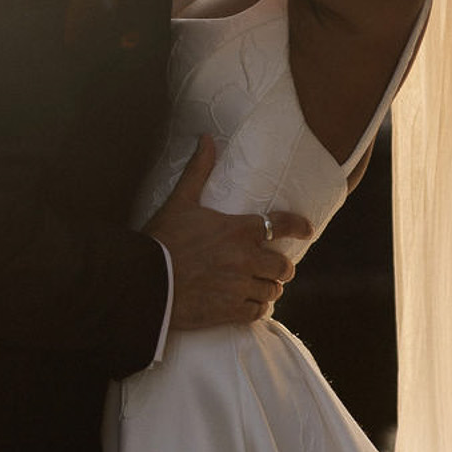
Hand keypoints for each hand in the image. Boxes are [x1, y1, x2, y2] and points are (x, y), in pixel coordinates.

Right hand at [145, 136, 309, 331]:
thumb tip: (206, 139)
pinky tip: (249, 304)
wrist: (143, 282)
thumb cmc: (161, 239)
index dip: (299, 227)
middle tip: (273, 267)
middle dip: (281, 267)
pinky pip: (258, 312)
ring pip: (273, 291)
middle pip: (284, 266)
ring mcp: (239, 287)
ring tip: (260, 286)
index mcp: (238, 230)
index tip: (307, 229)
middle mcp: (245, 259)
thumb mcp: (180, 202)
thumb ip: (198, 170)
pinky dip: (256, 308)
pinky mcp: (229, 311)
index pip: (282, 225)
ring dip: (269, 288)